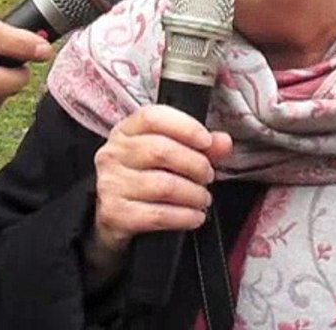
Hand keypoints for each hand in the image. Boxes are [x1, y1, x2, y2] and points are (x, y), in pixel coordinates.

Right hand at [92, 104, 231, 254]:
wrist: (112, 218)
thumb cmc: (144, 179)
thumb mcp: (167, 156)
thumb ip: (198, 146)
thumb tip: (224, 141)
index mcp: (126, 131)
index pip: (152, 117)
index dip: (185, 127)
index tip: (207, 141)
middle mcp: (113, 154)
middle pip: (160, 151)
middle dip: (194, 164)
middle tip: (208, 175)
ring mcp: (111, 184)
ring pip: (162, 185)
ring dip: (193, 194)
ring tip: (203, 198)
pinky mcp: (114, 214)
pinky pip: (157, 215)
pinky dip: (183, 217)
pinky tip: (194, 217)